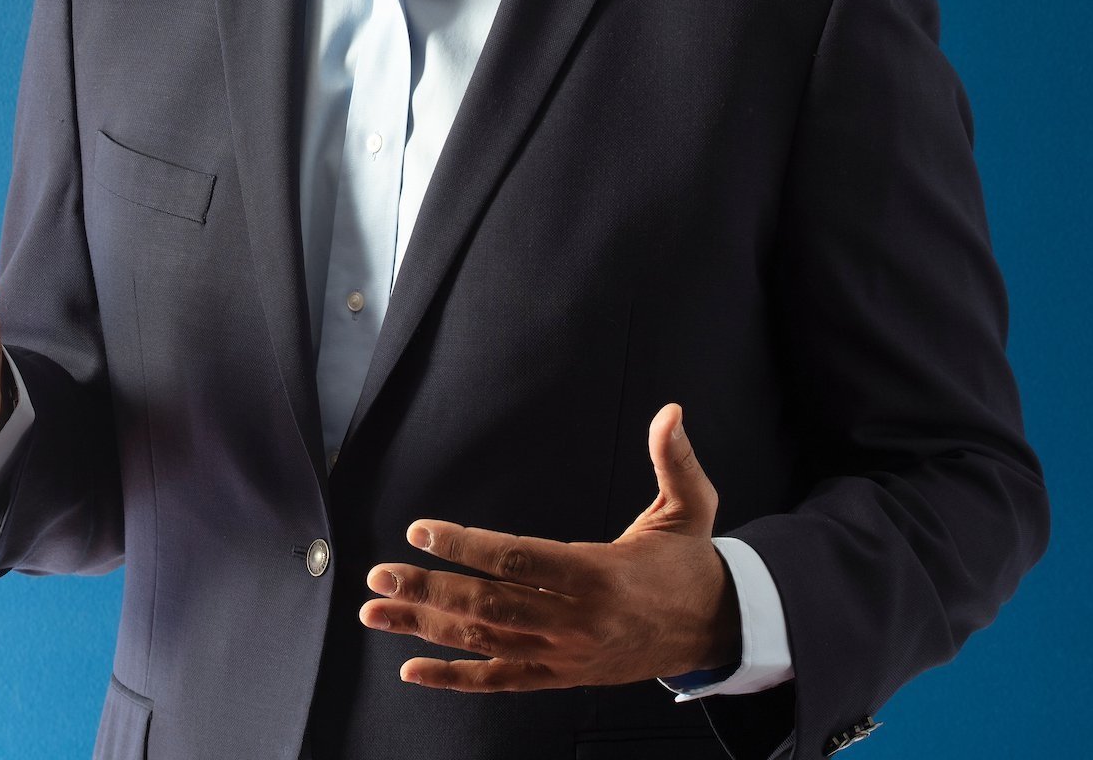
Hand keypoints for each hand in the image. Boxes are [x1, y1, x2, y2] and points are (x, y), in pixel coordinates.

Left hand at [358, 402, 740, 691]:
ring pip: (485, 643)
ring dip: (426, 628)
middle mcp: (576, 620)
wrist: (716, 630)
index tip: (421, 530)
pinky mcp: (562, 675)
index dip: (466, 546)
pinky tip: (414, 669)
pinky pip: (501, 680)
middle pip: (489, 606)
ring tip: (376, 612)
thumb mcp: (690, 507)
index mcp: (599, 575)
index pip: (519, 560)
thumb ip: (673, 459)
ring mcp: (565, 654)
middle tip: (378, 576)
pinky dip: (455, 677)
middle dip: (428, 590)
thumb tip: (671, 411)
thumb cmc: (691, 564)